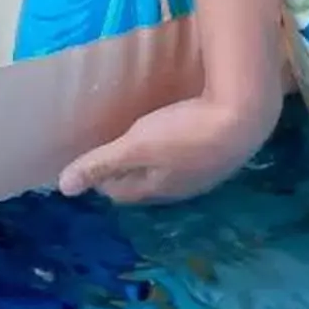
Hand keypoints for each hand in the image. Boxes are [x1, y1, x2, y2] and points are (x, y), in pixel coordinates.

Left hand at [58, 80, 283, 205]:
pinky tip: (181, 127)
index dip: (102, 176)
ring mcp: (203, 173)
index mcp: (155, 188)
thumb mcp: (136, 145)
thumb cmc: (185, 132)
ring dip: (154, 159)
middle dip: (126, 170)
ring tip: (144, 136)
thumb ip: (100, 162)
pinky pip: (189, 156)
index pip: (118, 191)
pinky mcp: (220, 154)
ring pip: (168, 171)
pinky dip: (178, 146)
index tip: (91, 156)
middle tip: (114, 145)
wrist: (245, 117)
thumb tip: (63, 188)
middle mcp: (179, 188)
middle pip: (143, 183)